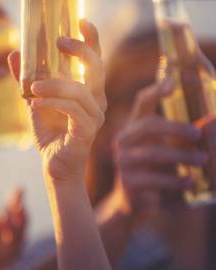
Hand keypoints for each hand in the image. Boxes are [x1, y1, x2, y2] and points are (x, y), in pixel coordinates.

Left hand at [9, 20, 105, 182]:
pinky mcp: (87, 131)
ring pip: (78, 89)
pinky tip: (35, 104)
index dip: (92, 40)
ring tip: (32, 89)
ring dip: (53, 84)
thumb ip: (26, 79)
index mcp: (87, 91)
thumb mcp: (35, 101)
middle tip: (58, 42)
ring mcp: (94, 116)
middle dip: (79, 50)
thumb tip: (14, 53)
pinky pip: (72, 109)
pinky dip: (52, 103)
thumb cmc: (49, 133)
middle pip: (96, 67)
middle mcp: (96, 100)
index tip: (81, 21)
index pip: (95, 60)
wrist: (54, 165)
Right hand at [113, 82, 206, 213]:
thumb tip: (213, 121)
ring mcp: (122, 161)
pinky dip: (175, 179)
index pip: (142, 103)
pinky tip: (191, 181)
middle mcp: (124, 141)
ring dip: (182, 156)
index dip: (155, 91)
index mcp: (135, 128)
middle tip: (197, 135)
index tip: (172, 85)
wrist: (134, 204)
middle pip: (148, 125)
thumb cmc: (156, 172)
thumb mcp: (171, 152)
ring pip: (153, 152)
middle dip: (175, 128)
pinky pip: (154, 177)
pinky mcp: (126, 182)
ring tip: (204, 160)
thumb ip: (187, 138)